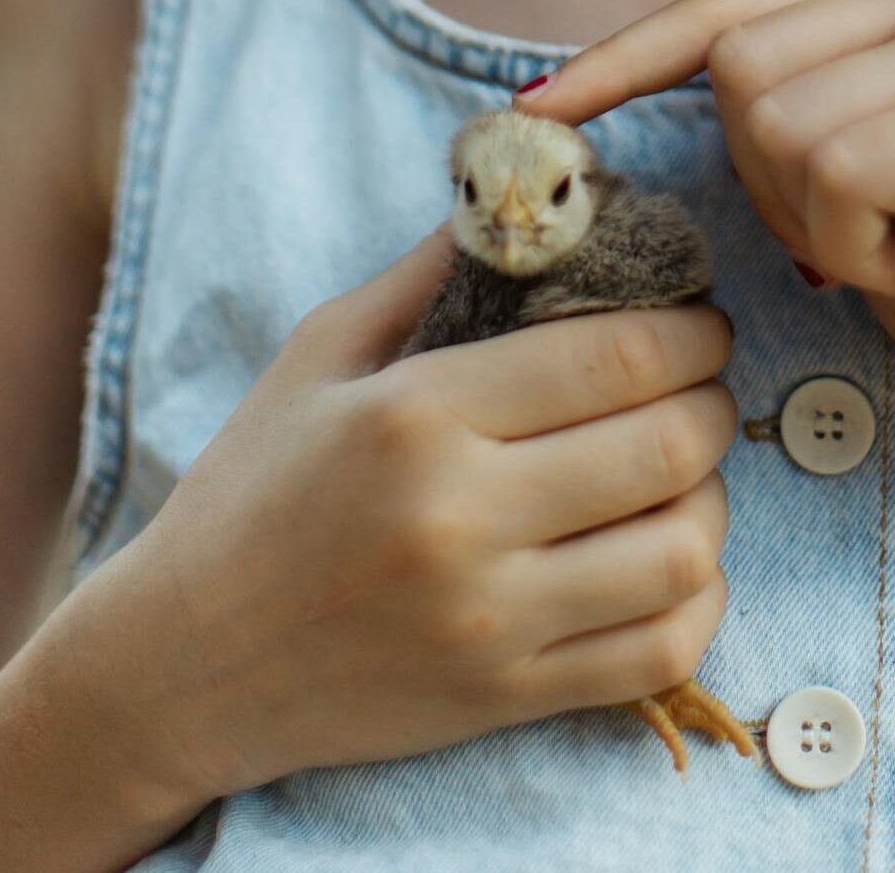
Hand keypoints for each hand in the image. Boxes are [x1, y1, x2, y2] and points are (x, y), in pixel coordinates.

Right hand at [82, 229, 737, 799]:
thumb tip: (537, 199)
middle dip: (713, 401)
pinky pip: (662, 650)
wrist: (181, 665)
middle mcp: (460, 519)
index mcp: (417, 417)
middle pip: (671, 444)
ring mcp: (490, 619)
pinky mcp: (507, 696)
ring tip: (684, 477)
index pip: (618, 356)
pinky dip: (699, 600)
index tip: (700, 323)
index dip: (692, 329)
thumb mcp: (318, 358)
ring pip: (683, 549)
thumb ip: (432, 274)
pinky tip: (675, 564)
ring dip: (712, 500)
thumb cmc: (252, 492)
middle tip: (699, 389)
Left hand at [516, 0, 894, 483]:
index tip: (534, 112)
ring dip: (814, 224)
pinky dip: (855, 250)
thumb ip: (791, 25)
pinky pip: (839, 174)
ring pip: (778, 124)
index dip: (621, 64)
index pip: (723, 10)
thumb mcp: (834, 147)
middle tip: (861, 225)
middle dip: (769, 183)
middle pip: (738, 70)